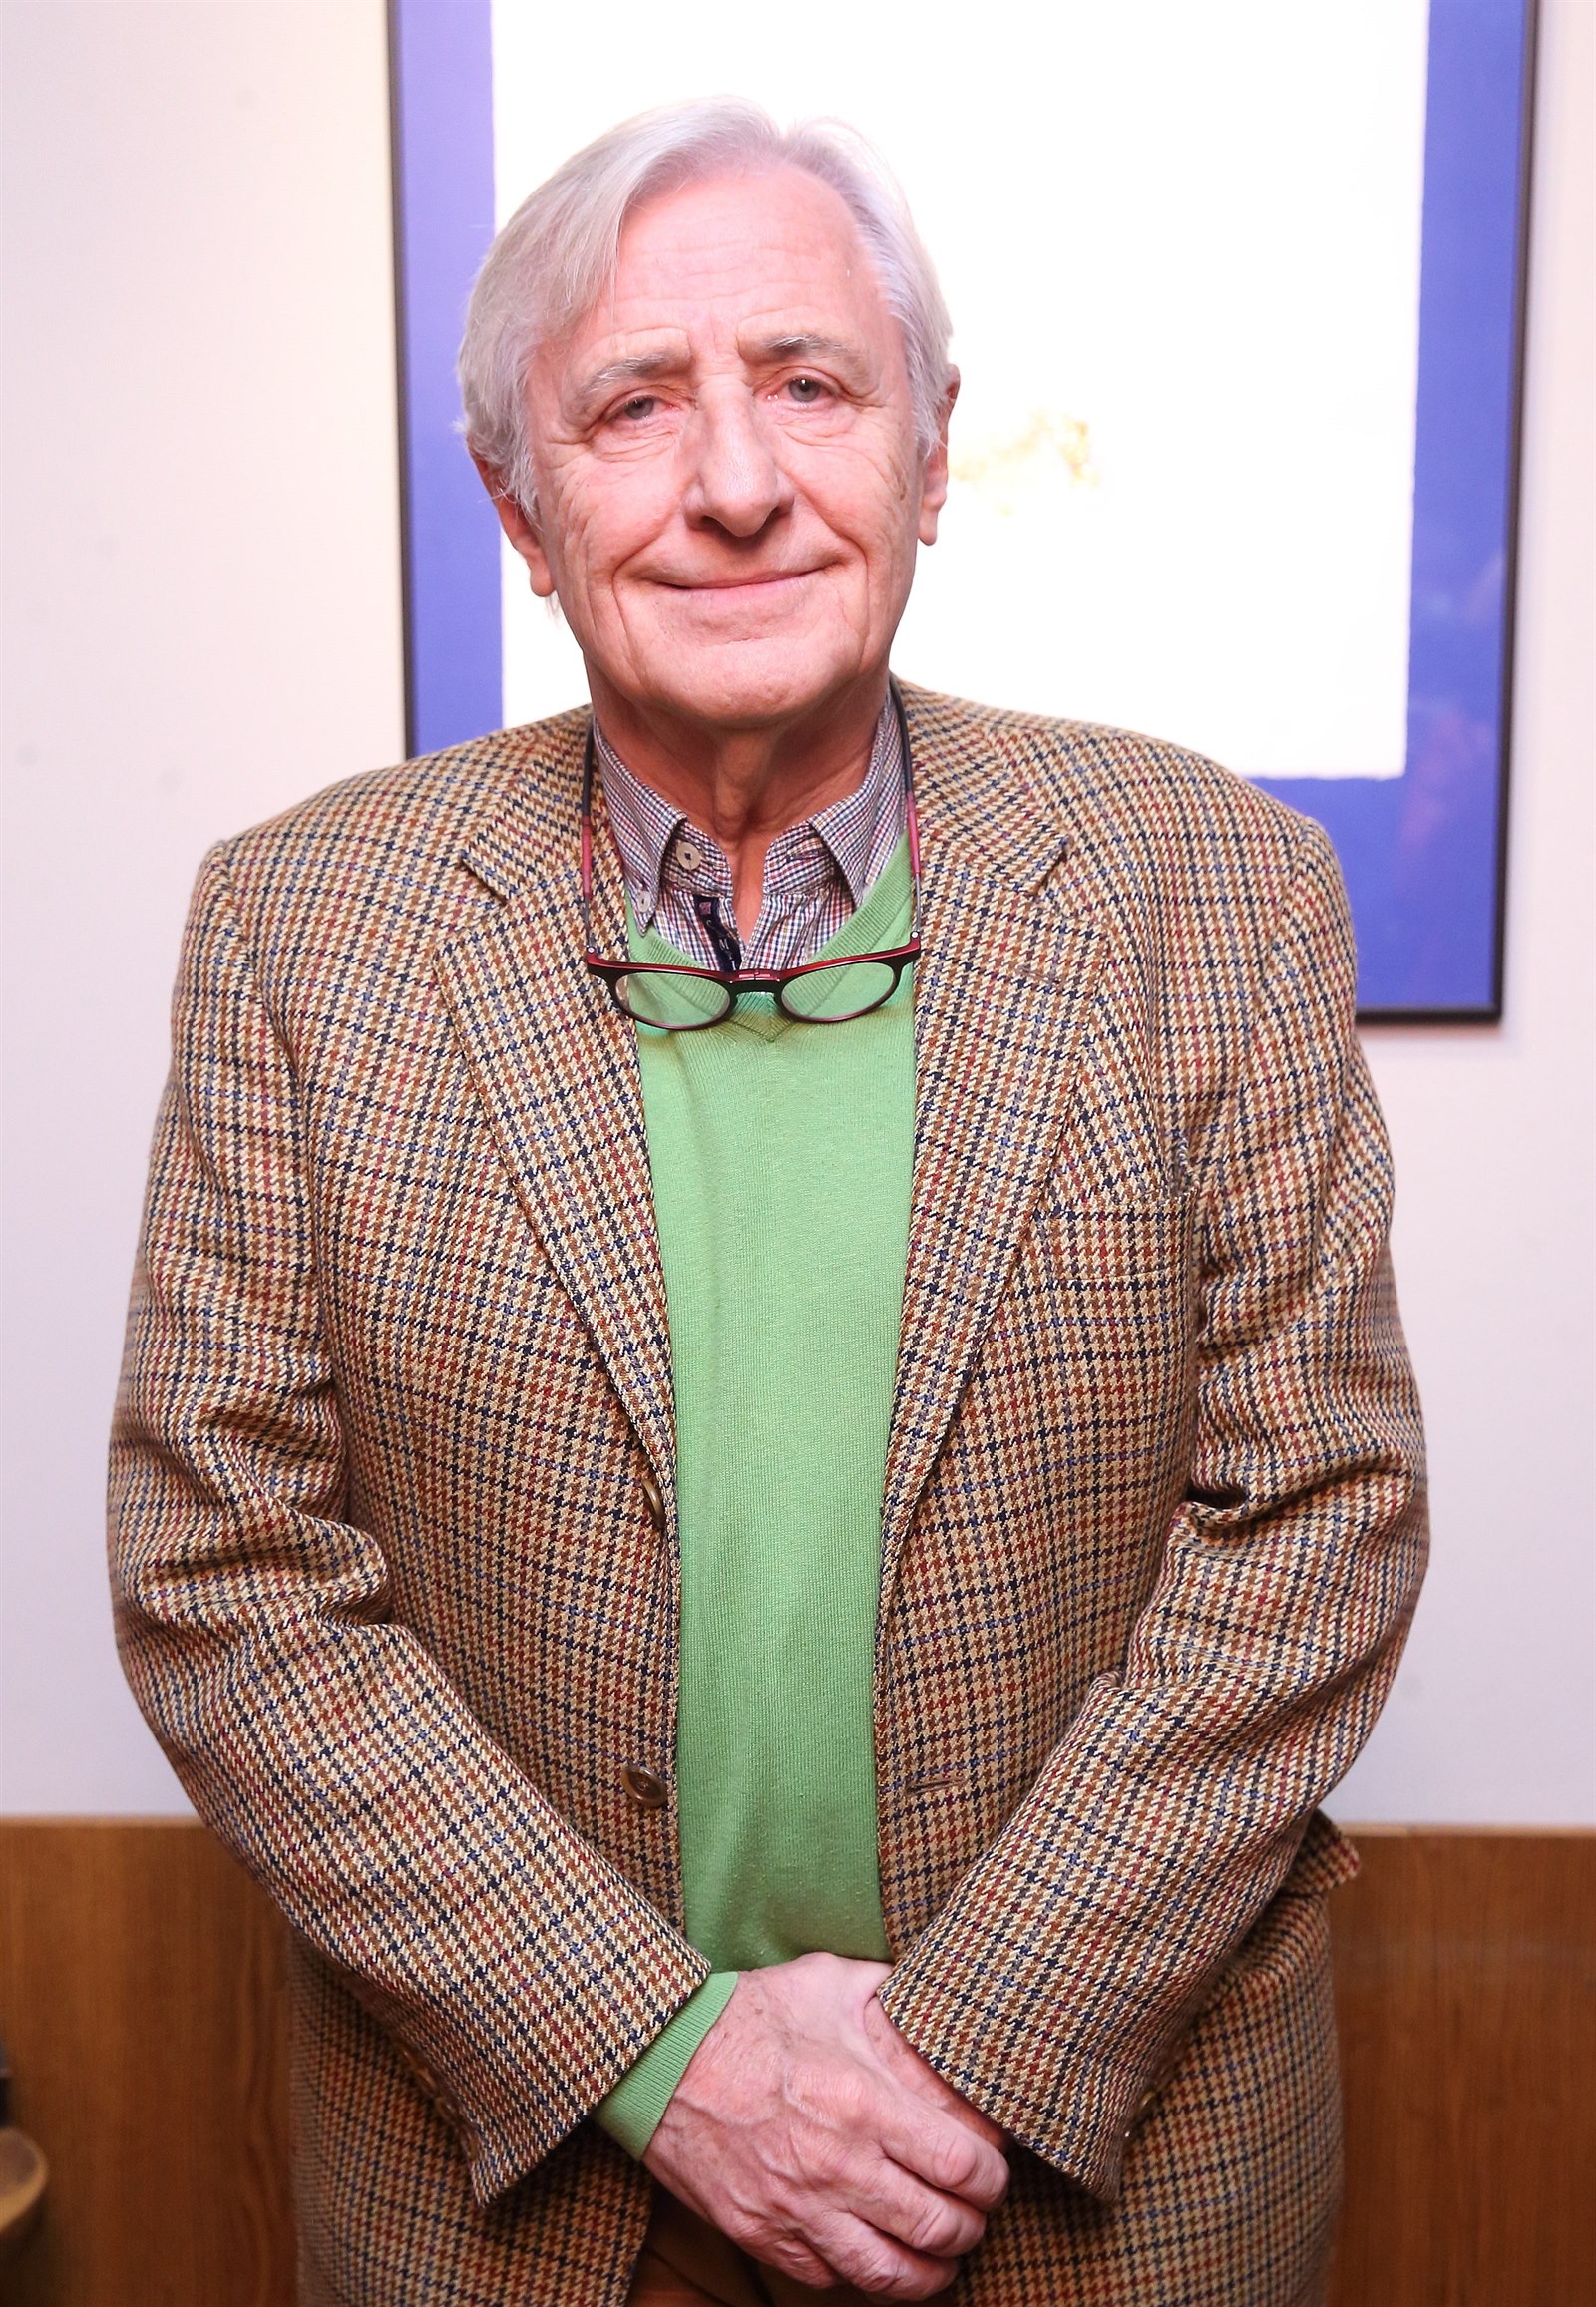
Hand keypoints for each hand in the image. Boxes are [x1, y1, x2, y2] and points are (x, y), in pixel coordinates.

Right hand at [643, 1953, 1008, 2297]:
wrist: (659, 2058)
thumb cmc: (747, 2015)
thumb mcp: (827, 1982)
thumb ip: (889, 1991)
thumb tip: (933, 1993)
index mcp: (864, 2104)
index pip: (962, 2167)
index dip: (993, 2179)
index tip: (994, 2172)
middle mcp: (838, 2167)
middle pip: (938, 2228)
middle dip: (971, 2228)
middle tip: (976, 2214)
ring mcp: (798, 2211)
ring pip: (889, 2275)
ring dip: (929, 2273)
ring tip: (942, 2259)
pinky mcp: (763, 2236)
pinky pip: (830, 2280)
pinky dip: (863, 2277)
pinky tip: (877, 2256)